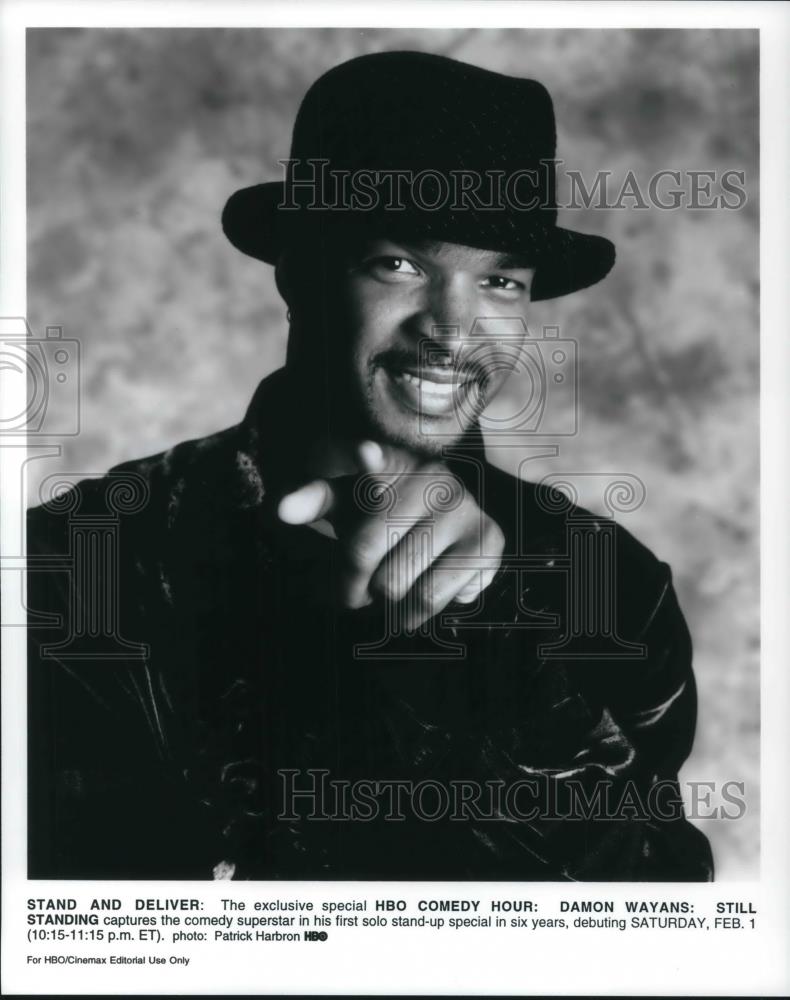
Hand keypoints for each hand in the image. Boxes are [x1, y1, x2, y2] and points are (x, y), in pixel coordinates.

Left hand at [277, 441, 504, 629]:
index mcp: (391, 461)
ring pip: (396, 585)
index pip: (376, 456)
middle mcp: (431, 478)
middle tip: (353, 588)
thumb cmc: (384, 514)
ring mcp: (463, 508)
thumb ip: (315, 500)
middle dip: (349, 582)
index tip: (364, 453)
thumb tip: (282, 509)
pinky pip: (429, 598)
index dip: (366, 456)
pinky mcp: (488, 541)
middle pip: (362, 551)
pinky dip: (413, 612)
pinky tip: (418, 588)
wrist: (444, 524)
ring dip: (382, 602)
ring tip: (387, 586)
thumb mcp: (346, 502)